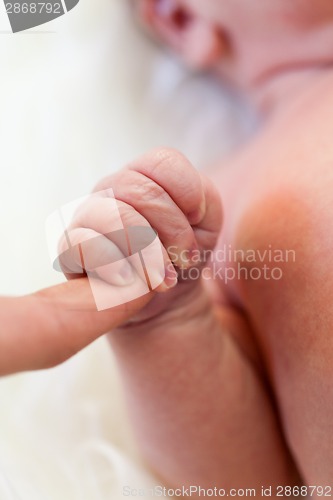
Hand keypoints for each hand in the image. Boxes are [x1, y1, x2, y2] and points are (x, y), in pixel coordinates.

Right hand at [63, 148, 222, 322]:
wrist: (164, 294)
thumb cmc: (182, 252)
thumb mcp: (206, 224)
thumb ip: (203, 199)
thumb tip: (179, 207)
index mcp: (143, 176)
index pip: (162, 162)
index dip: (189, 192)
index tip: (198, 222)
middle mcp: (111, 189)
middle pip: (140, 190)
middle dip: (173, 230)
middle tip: (185, 259)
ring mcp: (87, 216)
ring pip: (112, 215)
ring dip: (147, 252)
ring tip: (163, 279)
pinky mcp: (70, 249)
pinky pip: (84, 244)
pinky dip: (116, 264)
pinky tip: (130, 280)